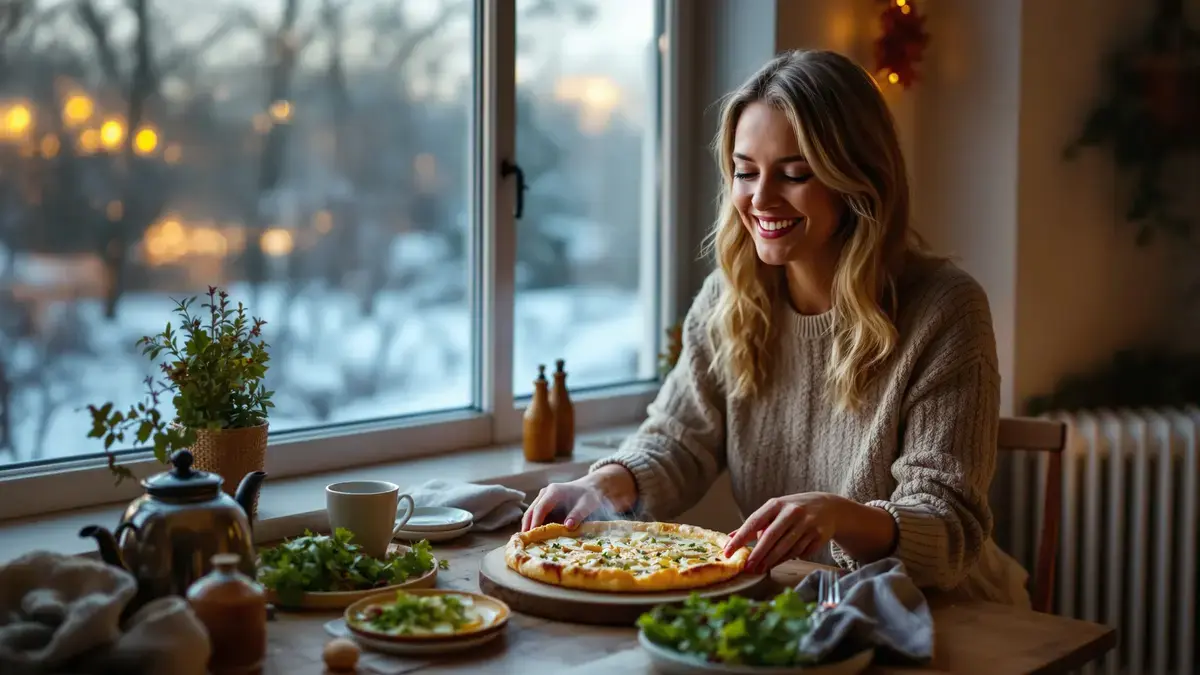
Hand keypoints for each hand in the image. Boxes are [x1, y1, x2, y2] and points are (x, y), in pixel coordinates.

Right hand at [521, 465, 636, 530]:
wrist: (590, 488)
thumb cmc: (588, 496)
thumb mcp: (586, 505)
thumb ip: (577, 515)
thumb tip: (567, 526)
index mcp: (553, 491)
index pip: (540, 508)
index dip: (535, 521)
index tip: (533, 534)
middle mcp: (545, 494)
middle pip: (531, 510)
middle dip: (527, 525)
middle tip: (525, 541)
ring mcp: (543, 499)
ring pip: (531, 513)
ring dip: (529, 526)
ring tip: (527, 541)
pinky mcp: (545, 505)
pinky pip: (536, 515)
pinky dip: (534, 525)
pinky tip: (535, 537)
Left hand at [724, 492, 848, 573]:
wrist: (828, 507)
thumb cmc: (794, 510)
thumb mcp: (774, 510)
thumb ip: (754, 524)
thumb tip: (730, 537)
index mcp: (776, 504)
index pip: (754, 522)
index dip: (740, 538)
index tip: (728, 552)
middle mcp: (792, 512)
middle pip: (771, 537)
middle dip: (758, 554)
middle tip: (747, 568)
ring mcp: (807, 524)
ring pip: (786, 547)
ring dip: (772, 561)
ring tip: (760, 569)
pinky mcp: (819, 535)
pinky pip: (799, 552)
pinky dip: (788, 559)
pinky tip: (779, 563)